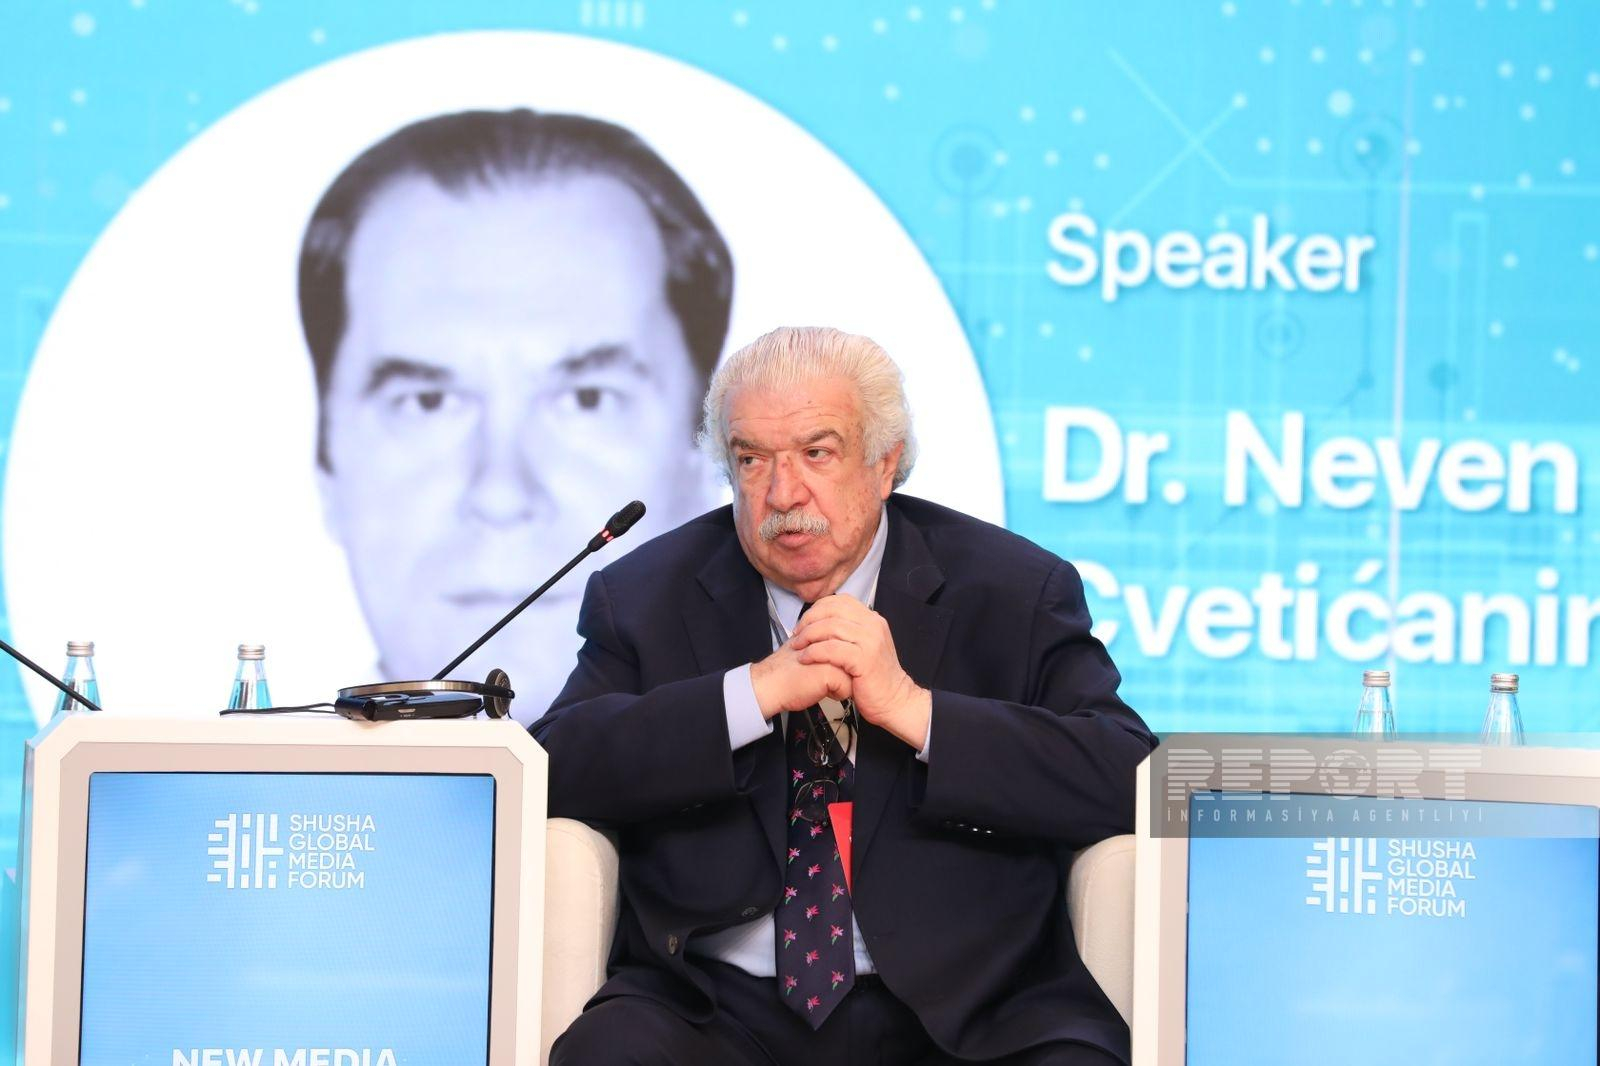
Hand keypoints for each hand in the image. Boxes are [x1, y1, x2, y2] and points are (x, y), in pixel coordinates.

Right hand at [750, 642, 852, 720]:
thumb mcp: (811, 650)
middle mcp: (833, 639)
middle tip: (818, 672)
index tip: (821, 667)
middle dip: (842, 674)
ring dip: (839, 684)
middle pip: (856, 663)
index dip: (840, 665)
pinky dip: (835, 694)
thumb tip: (851, 649)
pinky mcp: (832, 670)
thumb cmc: (787, 671)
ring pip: (855, 676)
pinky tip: (817, 688)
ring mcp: (834, 653)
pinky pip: (847, 689)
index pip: (853, 651)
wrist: (770, 684)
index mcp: (828, 631)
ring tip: (817, 679)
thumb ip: (830, 644)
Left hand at [789, 594, 931, 749]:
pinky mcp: (864, 659)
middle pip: (832, 610)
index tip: (804, 623)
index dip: (817, 609)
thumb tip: (823, 623)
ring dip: (808, 636)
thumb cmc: (875, 679)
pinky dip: (814, 652)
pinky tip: (805, 658)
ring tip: (797, 647)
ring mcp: (870, 641)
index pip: (840, 601)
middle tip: (797, 634)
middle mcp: (873, 625)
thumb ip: (850, 633)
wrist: (894, 701)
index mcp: (872, 620)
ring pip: (830, 627)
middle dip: (809, 621)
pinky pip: (831, 649)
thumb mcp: (866, 647)